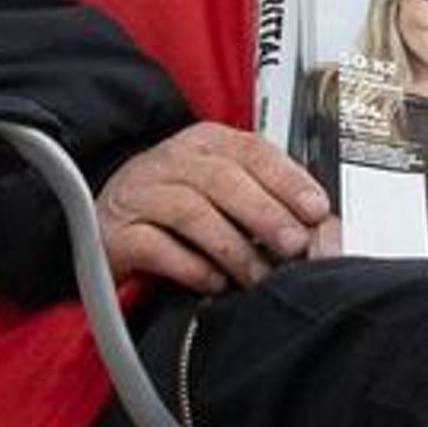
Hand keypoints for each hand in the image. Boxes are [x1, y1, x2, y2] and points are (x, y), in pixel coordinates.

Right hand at [94, 123, 330, 293]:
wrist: (108, 224)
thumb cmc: (176, 210)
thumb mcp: (224, 194)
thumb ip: (268, 201)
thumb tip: (319, 230)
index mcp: (206, 144)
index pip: (252, 151)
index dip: (287, 180)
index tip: (316, 210)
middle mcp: (171, 162)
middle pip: (223, 178)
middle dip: (266, 213)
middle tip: (294, 244)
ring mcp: (140, 194)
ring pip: (191, 211)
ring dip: (233, 246)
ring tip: (258, 274)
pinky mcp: (116, 233)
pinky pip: (156, 246)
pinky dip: (191, 266)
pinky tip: (215, 282)